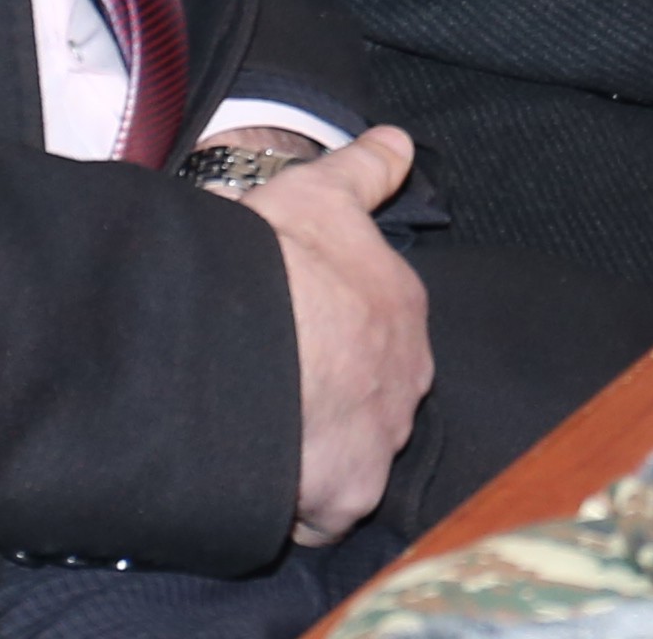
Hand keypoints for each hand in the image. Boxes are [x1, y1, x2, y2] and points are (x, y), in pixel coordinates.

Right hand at [240, 125, 432, 542]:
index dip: (335, 332)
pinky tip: (261, 479)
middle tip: (274, 384)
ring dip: (317, 447)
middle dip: (334, 393)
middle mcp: (408, 375)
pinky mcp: (347, 495)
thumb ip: (364, 170)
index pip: (377, 326)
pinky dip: (297, 503)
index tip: (298, 335)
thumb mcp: (320, 193)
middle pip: (372, 391)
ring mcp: (382, 439)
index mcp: (402, 307)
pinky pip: (324, 511)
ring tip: (261, 431)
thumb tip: (400, 142)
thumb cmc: (279, 260)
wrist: (244, 341)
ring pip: (353, 451)